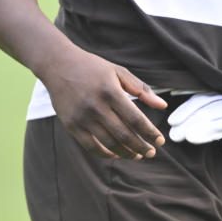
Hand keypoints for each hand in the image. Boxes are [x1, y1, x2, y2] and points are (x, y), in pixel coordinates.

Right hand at [43, 46, 167, 158]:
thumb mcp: (118, 71)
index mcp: (110, 91)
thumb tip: (163, 106)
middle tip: (151, 153)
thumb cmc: (93, 67)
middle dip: (141, 147)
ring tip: (137, 155)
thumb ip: (141, 89)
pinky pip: (91, 146)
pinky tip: (117, 154)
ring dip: (126, 153)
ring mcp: (82, 117)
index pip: (135, 118)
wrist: (58, 65)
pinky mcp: (71, 125)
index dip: (150, 132)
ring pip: (109, 143)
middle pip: (124, 134)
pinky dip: (105, 154)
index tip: (160, 140)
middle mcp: (96, 106)